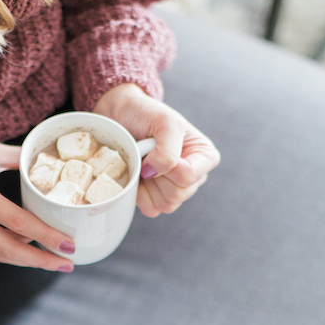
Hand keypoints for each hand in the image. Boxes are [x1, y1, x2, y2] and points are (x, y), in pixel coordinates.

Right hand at [0, 122, 74, 270]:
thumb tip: (47, 162)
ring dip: (25, 260)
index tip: (69, 244)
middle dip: (41, 261)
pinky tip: (26, 247)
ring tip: (51, 260)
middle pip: (10, 251)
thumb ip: (20, 159)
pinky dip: (7, 250)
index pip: (20, 224)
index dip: (48, 237)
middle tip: (67, 264)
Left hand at [93, 83, 219, 217]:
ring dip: (148, 185)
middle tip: (148, 155)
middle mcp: (195, 176)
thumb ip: (167, 149)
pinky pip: (151, 209)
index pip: (188, 176)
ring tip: (144, 163)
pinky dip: (140, 195)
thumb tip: (152, 173)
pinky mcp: (157, 199)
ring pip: (166, 205)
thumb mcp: (164, 123)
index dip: (167, 166)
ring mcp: (176, 190)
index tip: (155, 147)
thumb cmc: (146, 115)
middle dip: (157, 175)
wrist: (121, 117)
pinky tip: (138, 177)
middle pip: (177, 194)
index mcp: (204, 156)